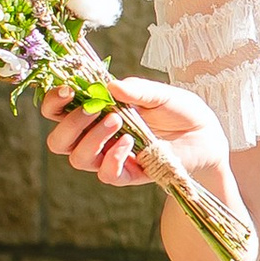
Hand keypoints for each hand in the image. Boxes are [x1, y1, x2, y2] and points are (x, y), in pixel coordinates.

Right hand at [39, 74, 228, 189]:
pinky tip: (130, 142)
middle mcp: (97, 137)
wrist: (206, 136)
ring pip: (78, 158)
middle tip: (92, 108)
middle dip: (69, 123)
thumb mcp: (160, 93)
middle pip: (59, 140)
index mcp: (97, 112)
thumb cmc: (179, 111)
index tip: (65, 89)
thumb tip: (110, 85)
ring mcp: (111, 157)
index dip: (53, 102)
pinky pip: (107, 174)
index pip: (58, 112)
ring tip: (117, 120)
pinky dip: (113, 157)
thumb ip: (137, 89)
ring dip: (92, 138)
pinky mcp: (130, 174)